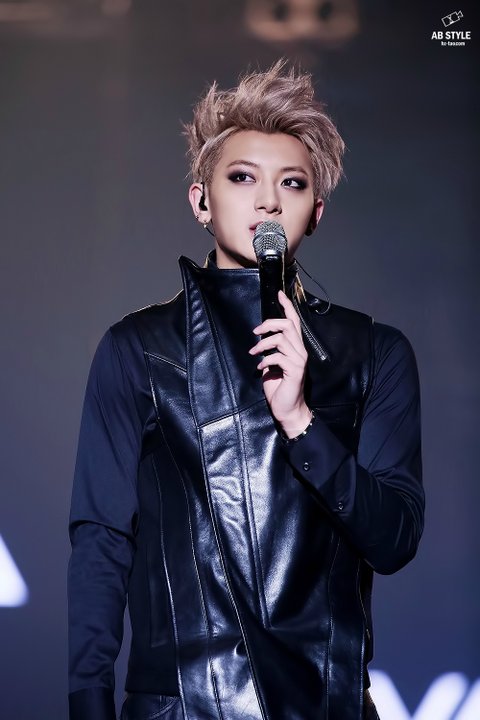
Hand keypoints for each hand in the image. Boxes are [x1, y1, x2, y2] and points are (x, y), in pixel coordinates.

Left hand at [249, 290, 312, 438]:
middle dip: (269, 324)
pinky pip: (278, 357)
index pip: (294, 321)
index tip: (278, 294)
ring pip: (281, 339)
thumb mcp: (272, 364)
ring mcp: (299, 360)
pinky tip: (260, 368)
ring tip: (254, 352)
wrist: (287, 409)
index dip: (286, 306)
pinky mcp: (295, 371)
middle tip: (255, 332)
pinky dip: (265, 360)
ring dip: (263, 344)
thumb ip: (271, 350)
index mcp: (296, 347)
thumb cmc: (279, 387)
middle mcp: (301, 351)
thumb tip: (260, 338)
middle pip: (287, 325)